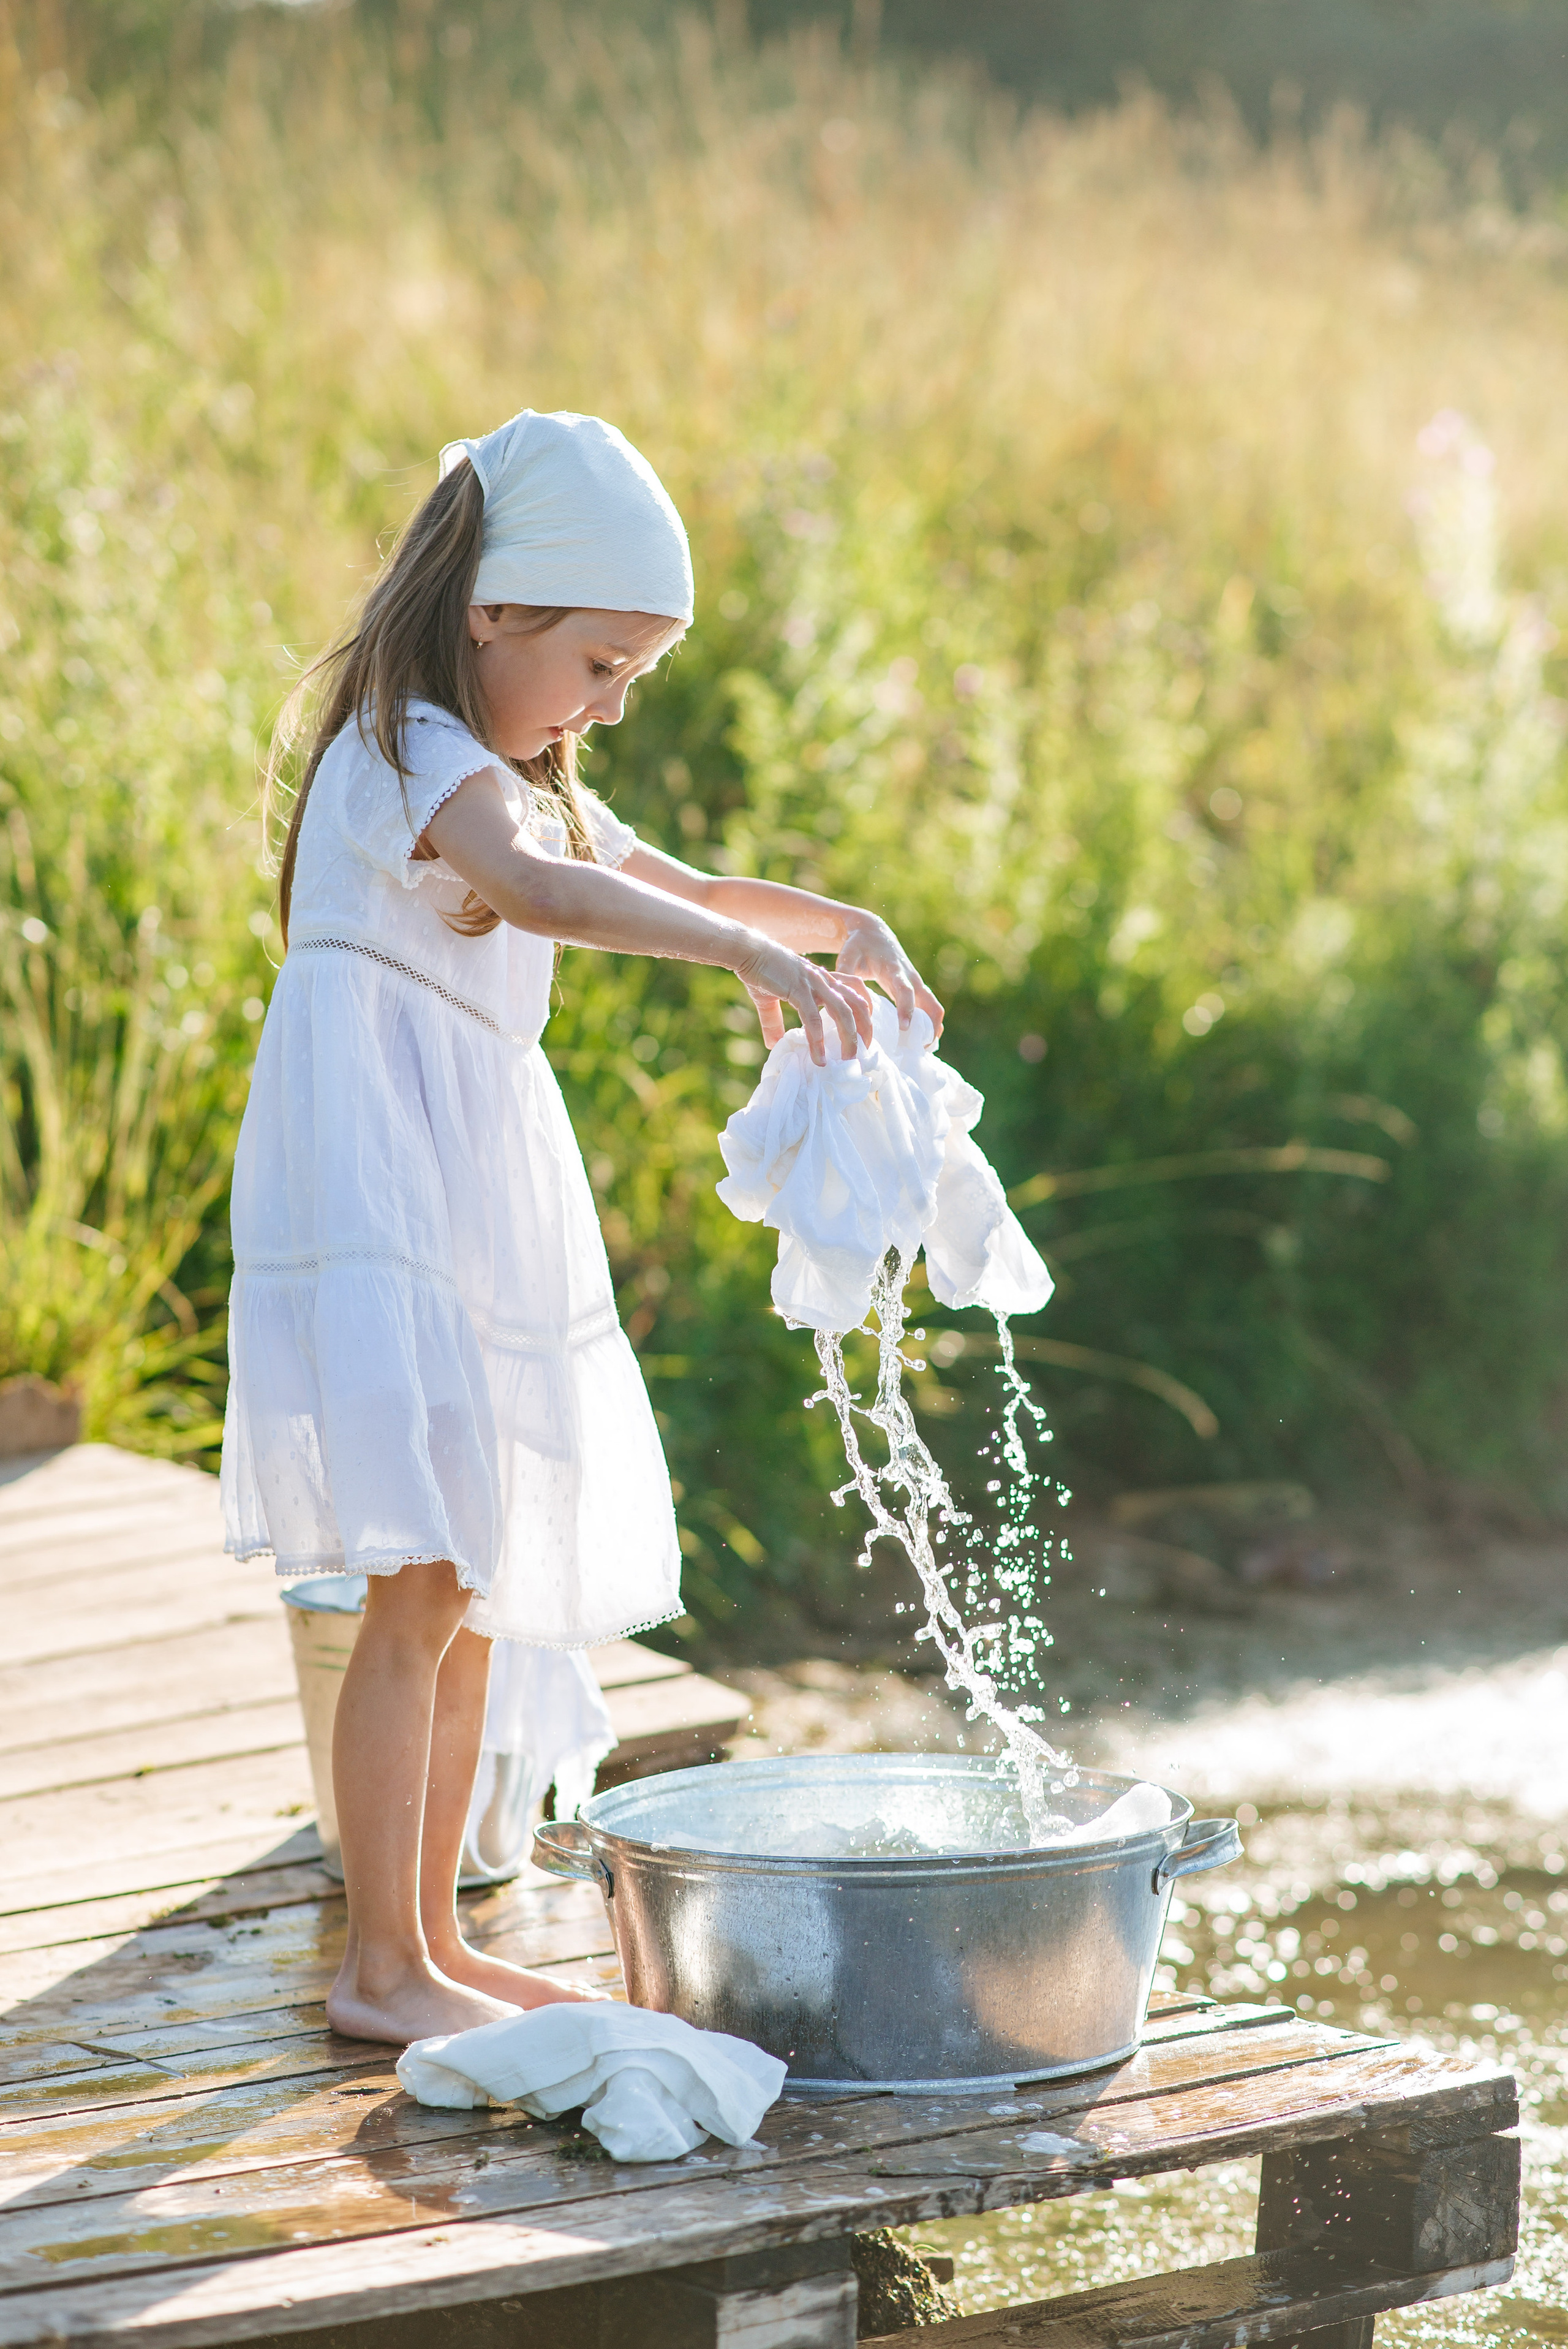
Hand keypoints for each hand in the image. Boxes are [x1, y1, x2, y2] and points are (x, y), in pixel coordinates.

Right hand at [732, 933, 873, 1066]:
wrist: (747, 950)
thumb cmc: (759, 970)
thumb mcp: (769, 999)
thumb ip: (774, 1021)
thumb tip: (773, 1043)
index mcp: (823, 979)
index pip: (856, 990)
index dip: (866, 1010)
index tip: (864, 1032)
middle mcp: (824, 980)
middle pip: (858, 1004)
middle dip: (865, 1030)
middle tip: (863, 1053)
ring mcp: (813, 984)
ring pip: (842, 1012)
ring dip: (848, 1038)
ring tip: (847, 1060)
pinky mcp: (797, 989)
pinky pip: (813, 1018)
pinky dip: (818, 1040)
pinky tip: (819, 1057)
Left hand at [835, 913, 944, 1040]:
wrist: (874, 932)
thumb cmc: (858, 946)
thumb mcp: (848, 956)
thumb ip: (844, 975)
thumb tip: (841, 999)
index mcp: (894, 970)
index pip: (904, 990)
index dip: (906, 1008)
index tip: (904, 1027)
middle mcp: (910, 977)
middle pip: (929, 1001)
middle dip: (929, 1023)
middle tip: (922, 1046)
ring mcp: (916, 982)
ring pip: (934, 1005)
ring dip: (934, 1026)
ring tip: (924, 1048)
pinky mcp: (916, 988)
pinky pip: (930, 1006)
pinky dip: (930, 1022)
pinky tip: (923, 1041)